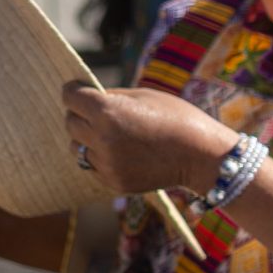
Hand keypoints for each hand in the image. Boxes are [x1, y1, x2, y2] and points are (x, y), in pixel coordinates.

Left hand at [61, 84, 234, 196]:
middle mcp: (102, 138)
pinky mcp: (113, 181)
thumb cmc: (178, 118)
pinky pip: (93, 166)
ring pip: (77, 148)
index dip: (74, 91)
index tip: (78, 91)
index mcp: (108, 111)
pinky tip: (125, 153)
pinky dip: (102, 158)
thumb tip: (87, 100)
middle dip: (80, 115)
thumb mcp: (145, 95)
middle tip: (99, 114)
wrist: (202, 156)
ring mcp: (107, 163)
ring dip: (88, 139)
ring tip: (113, 136)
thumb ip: (112, 97)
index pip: (70, 97)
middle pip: (70, 123)